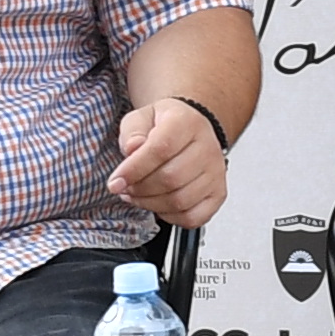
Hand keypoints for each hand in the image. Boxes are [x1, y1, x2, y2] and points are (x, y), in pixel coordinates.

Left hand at [112, 97, 227, 227]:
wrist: (189, 132)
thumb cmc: (163, 126)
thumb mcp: (141, 118)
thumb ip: (132, 131)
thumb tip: (132, 148)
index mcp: (187, 123)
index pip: (161, 149)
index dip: (134, 169)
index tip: (116, 181)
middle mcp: (207, 147)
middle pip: (171, 178)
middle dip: (139, 188)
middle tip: (125, 187)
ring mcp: (216, 173)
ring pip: (180, 200)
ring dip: (150, 203)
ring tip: (137, 194)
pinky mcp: (218, 194)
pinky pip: (193, 217)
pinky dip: (170, 217)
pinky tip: (158, 204)